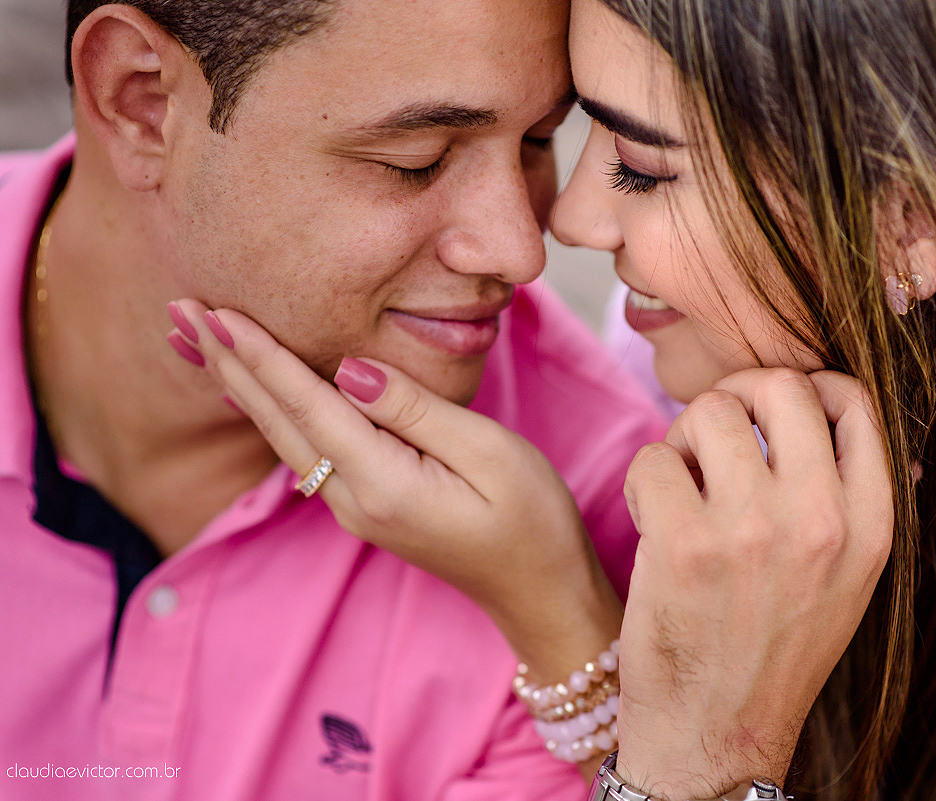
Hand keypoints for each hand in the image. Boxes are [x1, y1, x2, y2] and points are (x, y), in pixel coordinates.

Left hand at [166, 300, 622, 680]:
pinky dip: (273, 411)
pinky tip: (254, 392)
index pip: (309, 406)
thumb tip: (350, 369)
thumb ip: (415, 410)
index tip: (218, 313)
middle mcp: (354, 501)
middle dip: (231, 363)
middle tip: (183, 311)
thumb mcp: (489, 452)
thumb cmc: (531, 518)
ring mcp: (355, 509)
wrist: (539, 592)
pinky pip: (307, 450)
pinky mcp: (366, 507)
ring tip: (201, 341)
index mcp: (383, 484)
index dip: (263, 356)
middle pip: (280, 421)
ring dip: (243, 385)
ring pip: (286, 437)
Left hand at [615, 368, 892, 798]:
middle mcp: (820, 520)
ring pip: (709, 411)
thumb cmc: (773, 649)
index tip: (774, 414)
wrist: (717, 735)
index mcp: (871, 525)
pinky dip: (644, 481)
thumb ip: (843, 497)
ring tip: (681, 483)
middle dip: (738, 395)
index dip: (810, 388)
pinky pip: (653, 458)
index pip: (857, 402)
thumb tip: (826, 410)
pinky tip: (652, 519)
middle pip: (780, 385)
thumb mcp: (845, 578)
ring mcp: (752, 529)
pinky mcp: (684, 543)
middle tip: (715, 433)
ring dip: (684, 439)